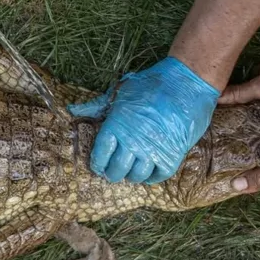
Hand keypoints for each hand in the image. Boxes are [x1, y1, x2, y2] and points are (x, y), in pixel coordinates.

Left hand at [69, 57, 218, 183]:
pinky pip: (158, 176)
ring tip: (131, 170)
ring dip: (132, 175)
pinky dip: (152, 177)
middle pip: (116, 170)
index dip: (97, 164)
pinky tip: (148, 170)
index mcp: (116, 126)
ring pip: (136, 176)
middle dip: (112, 173)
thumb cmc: (151, 84)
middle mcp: (132, 142)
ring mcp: (153, 150)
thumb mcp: (121, 91)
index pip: (100, 155)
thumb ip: (97, 105)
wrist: (186, 83)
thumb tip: (73, 110)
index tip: (98, 166)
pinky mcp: (172, 155)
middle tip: (114, 171)